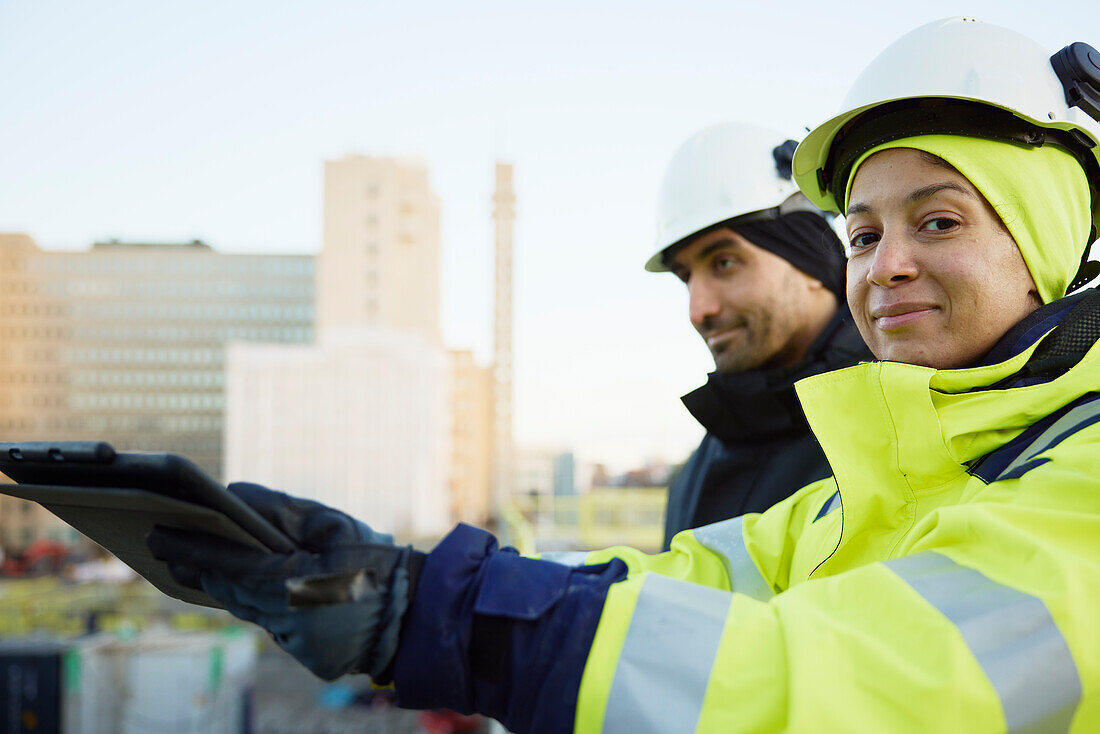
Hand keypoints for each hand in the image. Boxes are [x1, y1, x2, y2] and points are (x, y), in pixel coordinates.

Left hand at [147, 482, 422, 681]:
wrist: (419, 611)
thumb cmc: (377, 559)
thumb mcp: (333, 524)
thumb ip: (281, 509)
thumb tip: (233, 495)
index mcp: (298, 583)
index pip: (230, 566)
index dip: (191, 550)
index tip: (158, 537)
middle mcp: (291, 620)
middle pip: (233, 593)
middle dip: (204, 571)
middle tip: (172, 549)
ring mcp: (300, 645)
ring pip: (253, 613)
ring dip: (236, 590)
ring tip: (212, 567)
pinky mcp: (310, 659)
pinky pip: (278, 629)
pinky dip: (271, 609)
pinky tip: (268, 591)